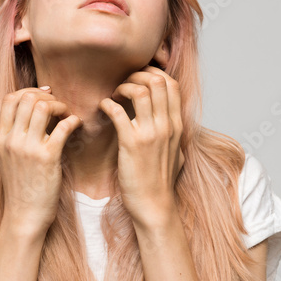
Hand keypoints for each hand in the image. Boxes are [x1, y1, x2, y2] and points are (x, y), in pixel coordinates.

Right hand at [0, 86, 82, 234]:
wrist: (23, 216)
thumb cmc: (20, 189)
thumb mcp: (8, 159)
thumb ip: (14, 137)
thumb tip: (29, 117)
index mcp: (1, 138)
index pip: (10, 99)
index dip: (29, 91)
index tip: (44, 95)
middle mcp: (12, 140)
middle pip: (27, 98)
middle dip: (47, 97)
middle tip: (59, 106)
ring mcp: (28, 149)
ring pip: (43, 107)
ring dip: (59, 105)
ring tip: (66, 114)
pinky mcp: (47, 158)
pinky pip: (62, 127)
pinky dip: (72, 120)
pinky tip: (76, 124)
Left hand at [98, 65, 184, 228]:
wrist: (154, 205)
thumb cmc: (160, 181)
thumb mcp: (176, 153)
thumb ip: (173, 134)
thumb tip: (170, 122)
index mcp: (176, 126)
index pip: (171, 85)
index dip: (153, 75)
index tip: (139, 79)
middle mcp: (166, 126)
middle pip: (158, 81)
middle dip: (138, 75)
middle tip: (124, 84)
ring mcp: (150, 134)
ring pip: (140, 91)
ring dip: (123, 87)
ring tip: (115, 95)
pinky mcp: (131, 144)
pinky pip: (118, 112)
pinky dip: (108, 104)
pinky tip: (104, 108)